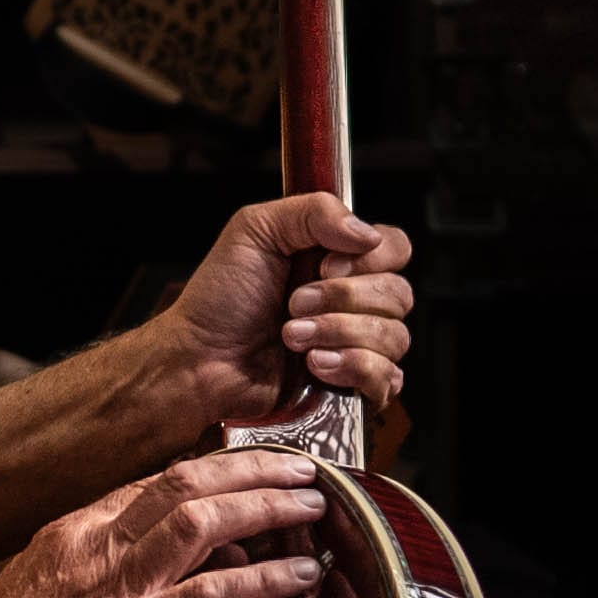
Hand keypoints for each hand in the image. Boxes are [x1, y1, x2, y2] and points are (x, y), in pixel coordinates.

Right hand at [0, 450, 329, 597]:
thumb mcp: (40, 585)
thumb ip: (90, 563)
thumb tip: (137, 552)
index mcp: (74, 531)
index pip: (154, 482)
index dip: (211, 470)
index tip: (250, 468)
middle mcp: (97, 544)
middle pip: (186, 482)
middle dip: (250, 468)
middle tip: (299, 466)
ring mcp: (117, 585)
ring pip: (204, 522)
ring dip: (266, 508)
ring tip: (312, 506)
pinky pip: (213, 594)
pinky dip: (263, 579)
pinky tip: (300, 576)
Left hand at [161, 193, 413, 421]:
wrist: (199, 360)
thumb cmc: (218, 299)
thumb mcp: (255, 230)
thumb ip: (314, 211)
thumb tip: (367, 235)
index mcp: (336, 259)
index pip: (394, 248)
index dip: (370, 259)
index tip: (324, 266)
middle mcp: (352, 300)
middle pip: (399, 294)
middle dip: (342, 300)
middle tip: (292, 305)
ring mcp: (354, 344)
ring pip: (395, 337)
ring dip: (339, 334)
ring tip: (293, 337)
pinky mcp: (350, 385)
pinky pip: (388, 379)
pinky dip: (354, 368)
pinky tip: (315, 366)